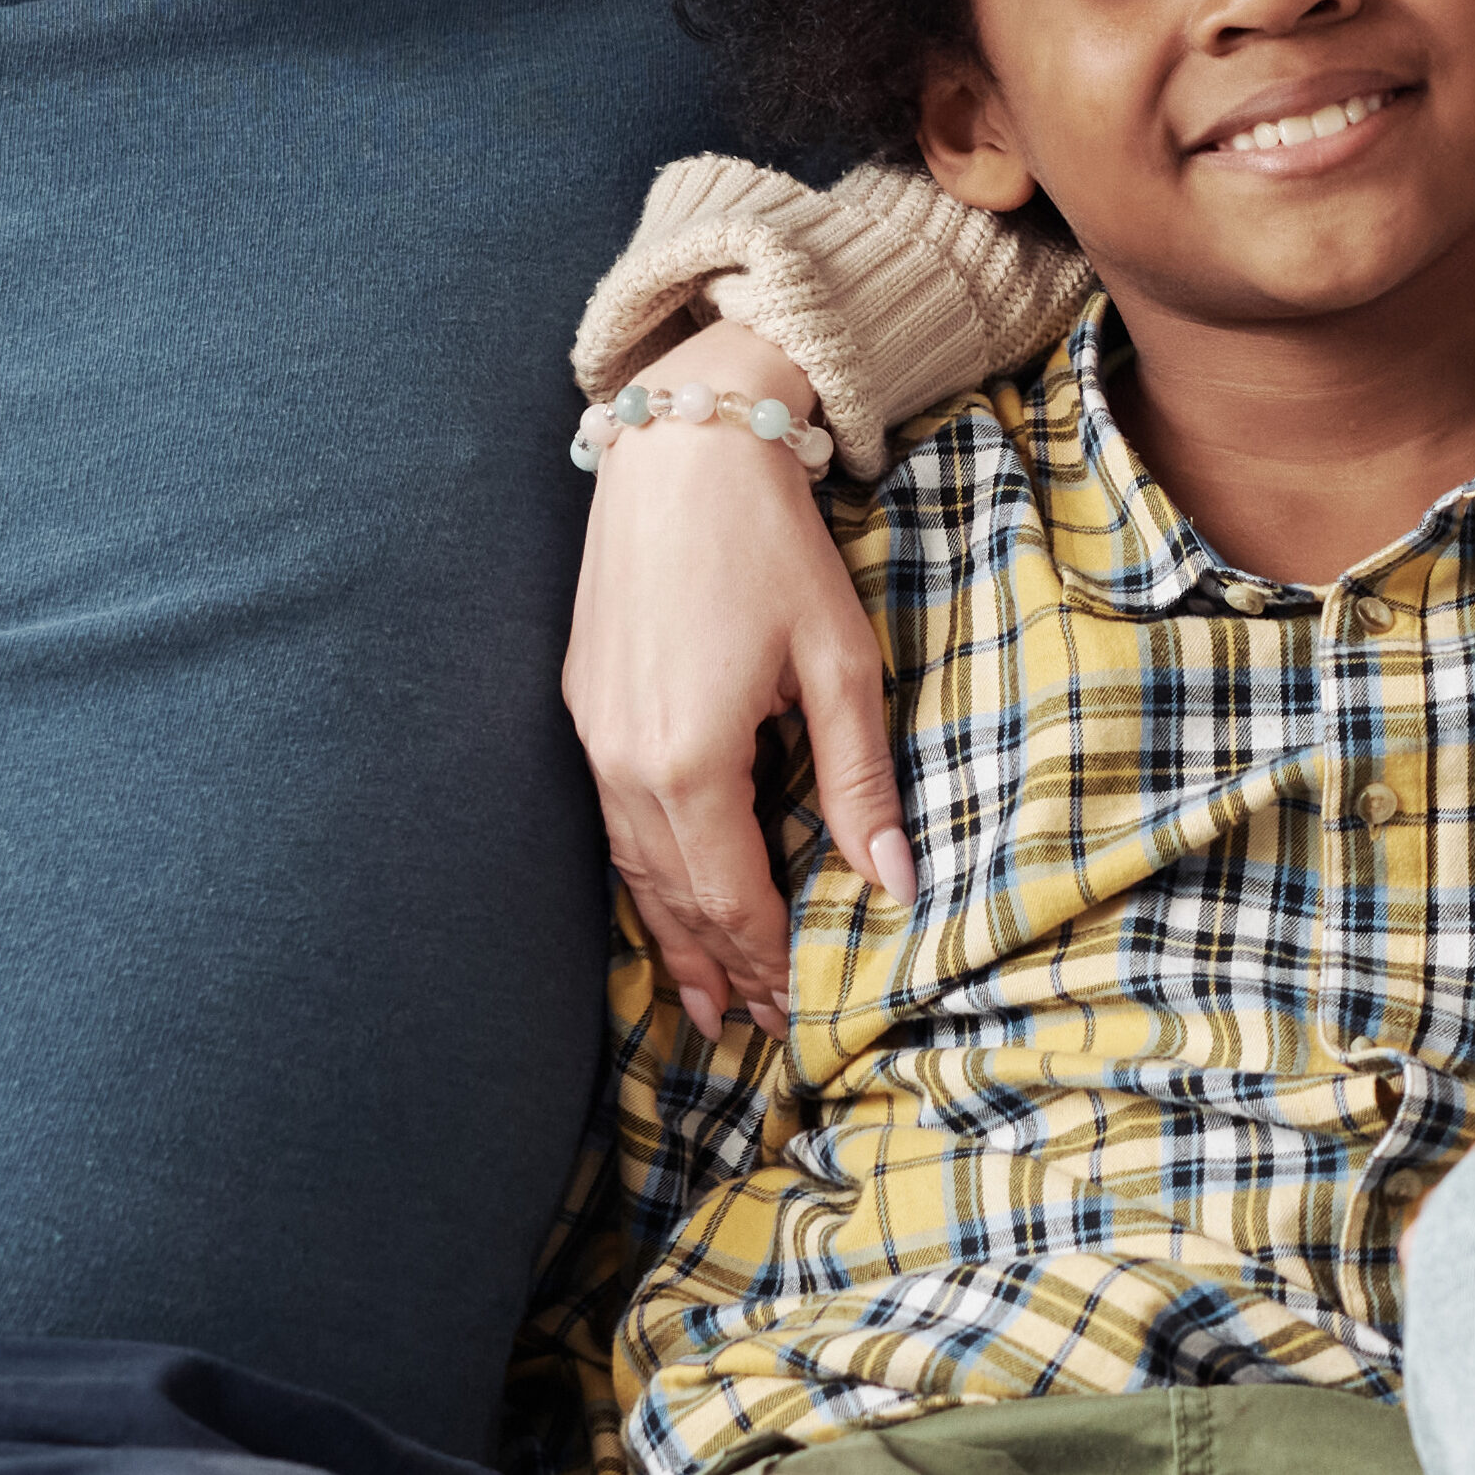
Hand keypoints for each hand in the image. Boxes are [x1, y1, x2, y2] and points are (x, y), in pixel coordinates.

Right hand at [564, 323, 910, 1037]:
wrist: (683, 445)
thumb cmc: (771, 544)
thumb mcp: (838, 662)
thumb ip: (858, 781)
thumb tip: (891, 884)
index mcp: (691, 759)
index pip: (731, 897)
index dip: (766, 959)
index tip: (797, 1009)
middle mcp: (625, 762)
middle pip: (675, 897)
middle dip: (720, 966)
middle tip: (757, 1029)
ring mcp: (593, 736)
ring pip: (633, 868)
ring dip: (672, 937)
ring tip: (704, 1002)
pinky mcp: (583, 706)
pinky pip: (612, 823)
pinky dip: (642, 878)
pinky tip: (663, 903)